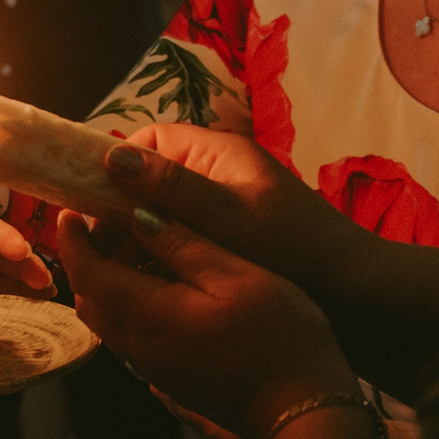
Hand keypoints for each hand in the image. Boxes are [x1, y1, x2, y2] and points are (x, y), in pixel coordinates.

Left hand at [58, 205, 354, 438]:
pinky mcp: (171, 378)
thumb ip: (182, 244)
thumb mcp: (235, 274)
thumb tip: (139, 216)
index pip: (88, 274)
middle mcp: (140, 345)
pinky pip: (130, 338)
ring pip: (107, 322)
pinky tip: (157, 290)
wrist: (300, 408)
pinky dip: (126, 308)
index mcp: (149, 314)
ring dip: (104, 286)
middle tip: (100, 228)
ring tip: (127, 253)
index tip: (70, 214)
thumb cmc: (278, 336)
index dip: (73, 241)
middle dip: (84, 261)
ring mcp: (154, 367)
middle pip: (89, 300)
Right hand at [98, 124, 438, 403]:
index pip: (146, 142)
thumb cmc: (294, 250)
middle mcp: (215, 174)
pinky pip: (177, 243)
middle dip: (116, 212)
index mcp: (218, 153)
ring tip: (111, 276)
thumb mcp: (228, 218)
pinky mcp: (226, 243)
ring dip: (134, 241)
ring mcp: (221, 210)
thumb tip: (113, 159)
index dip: (110, 168)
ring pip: (158, 216)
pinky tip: (143, 289)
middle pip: (146, 181)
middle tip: (93, 252)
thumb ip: (171, 188)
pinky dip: (157, 260)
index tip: (84, 205)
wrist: (354, 296)